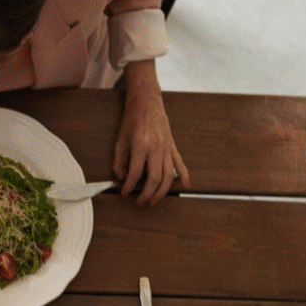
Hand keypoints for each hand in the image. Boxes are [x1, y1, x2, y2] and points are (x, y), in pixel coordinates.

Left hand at [112, 74, 189, 206]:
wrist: (147, 102)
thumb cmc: (132, 120)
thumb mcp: (120, 140)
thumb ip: (119, 160)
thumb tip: (121, 177)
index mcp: (141, 145)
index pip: (136, 173)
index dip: (129, 186)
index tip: (124, 193)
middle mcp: (157, 148)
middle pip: (155, 178)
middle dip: (147, 194)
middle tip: (140, 203)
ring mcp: (167, 147)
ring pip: (169, 175)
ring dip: (162, 191)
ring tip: (153, 200)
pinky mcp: (173, 146)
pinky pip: (180, 163)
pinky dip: (184, 176)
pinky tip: (186, 186)